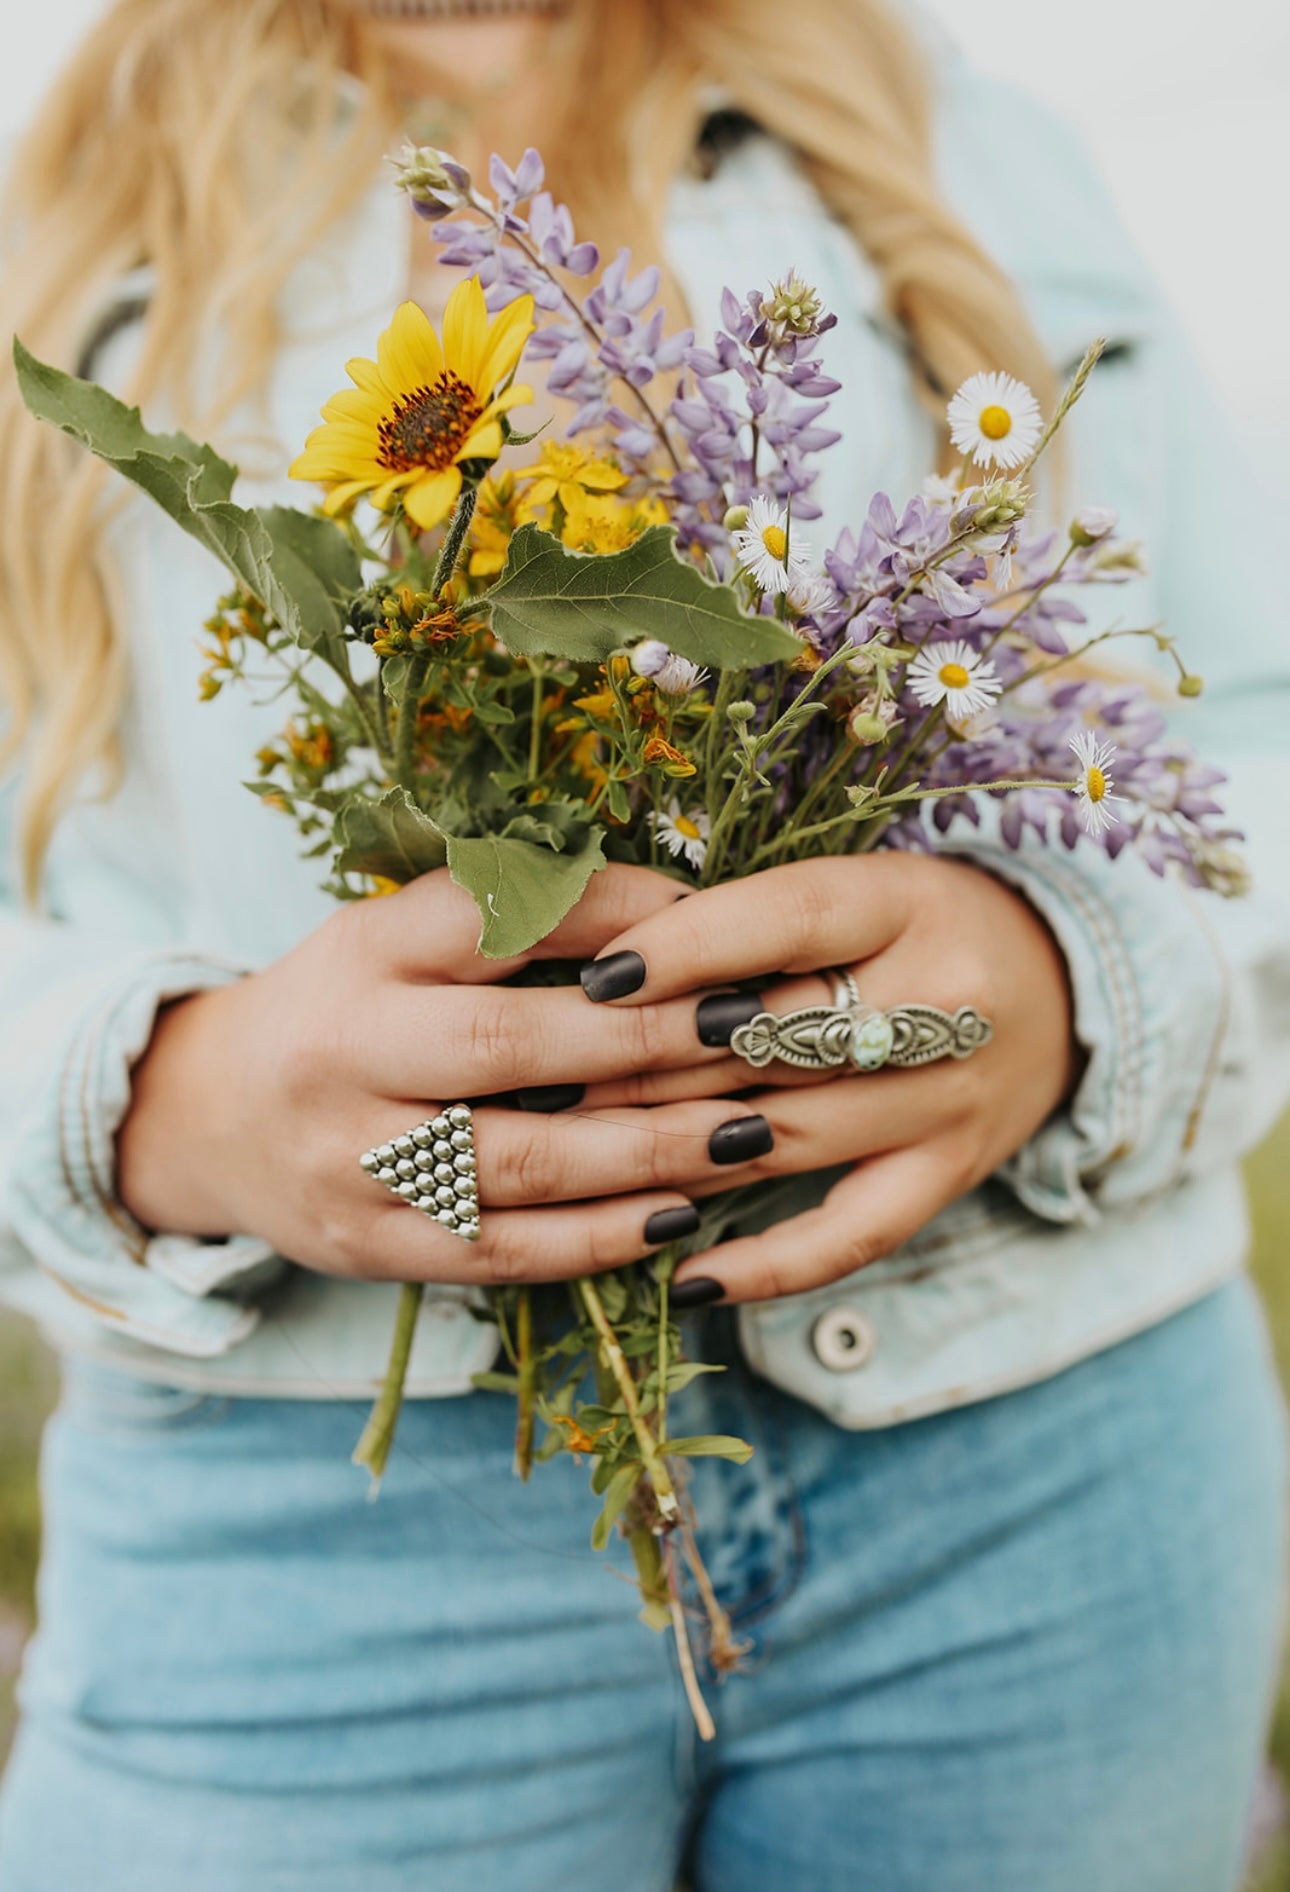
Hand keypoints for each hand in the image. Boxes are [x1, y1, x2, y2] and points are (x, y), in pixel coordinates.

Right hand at [116, 864, 760, 1287]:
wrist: (209, 1120)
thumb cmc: (344, 1010)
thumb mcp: (395, 937)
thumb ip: (508, 923)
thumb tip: (680, 912)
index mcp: (362, 950)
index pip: (496, 913)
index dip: (613, 912)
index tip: (714, 918)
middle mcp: (346, 1050)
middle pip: (512, 1044)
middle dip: (650, 1040)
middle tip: (758, 1030)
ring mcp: (351, 1159)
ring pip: (520, 1161)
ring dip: (650, 1150)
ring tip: (750, 1131)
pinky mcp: (369, 1245)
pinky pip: (503, 1252)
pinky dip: (600, 1238)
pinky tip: (681, 1215)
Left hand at [569, 852, 1077, 1303]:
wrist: (1063, 986)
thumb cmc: (913, 928)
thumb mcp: (852, 892)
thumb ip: (747, 928)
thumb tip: (602, 982)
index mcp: (904, 902)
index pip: (787, 919)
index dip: (688, 948)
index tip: (598, 978)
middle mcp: (943, 997)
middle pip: (778, 1039)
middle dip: (654, 1065)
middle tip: (553, 1083)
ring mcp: (952, 1096)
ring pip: (793, 1135)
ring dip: (680, 1152)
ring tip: (583, 1159)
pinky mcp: (954, 1172)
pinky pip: (854, 1234)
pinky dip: (770, 1266)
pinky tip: (689, 1279)